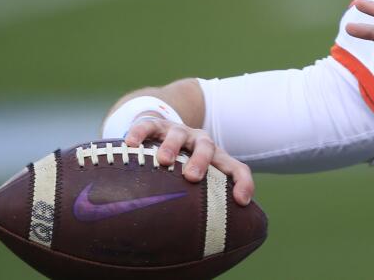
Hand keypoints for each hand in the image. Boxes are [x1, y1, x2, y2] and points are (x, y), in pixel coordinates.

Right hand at [123, 117, 253, 205]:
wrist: (165, 131)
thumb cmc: (184, 166)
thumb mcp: (198, 182)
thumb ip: (202, 205)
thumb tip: (198, 249)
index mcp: (216, 158)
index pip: (237, 168)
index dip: (243, 183)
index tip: (242, 201)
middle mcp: (200, 142)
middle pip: (208, 147)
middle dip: (202, 161)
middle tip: (193, 177)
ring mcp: (178, 131)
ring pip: (178, 134)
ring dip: (172, 146)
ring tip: (163, 161)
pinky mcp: (155, 125)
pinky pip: (147, 125)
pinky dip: (140, 132)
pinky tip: (131, 143)